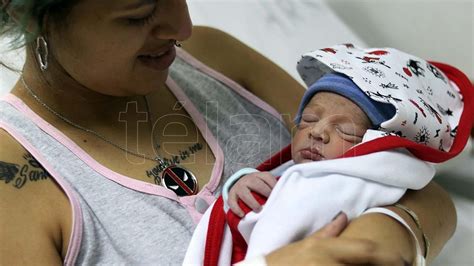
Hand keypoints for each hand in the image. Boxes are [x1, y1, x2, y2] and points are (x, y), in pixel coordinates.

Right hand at [228, 171, 276, 216]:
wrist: (241, 184)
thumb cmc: (258, 187)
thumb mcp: (265, 183)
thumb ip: (273, 188)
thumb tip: (283, 198)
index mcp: (259, 175)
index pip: (268, 178)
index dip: (274, 187)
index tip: (279, 196)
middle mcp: (248, 179)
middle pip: (256, 184)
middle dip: (264, 193)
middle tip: (270, 203)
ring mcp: (239, 187)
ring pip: (244, 193)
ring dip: (252, 202)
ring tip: (258, 210)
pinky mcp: (231, 195)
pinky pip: (232, 202)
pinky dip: (236, 209)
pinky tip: (242, 215)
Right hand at [266, 212, 407, 264]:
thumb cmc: (281, 262)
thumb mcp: (304, 244)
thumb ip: (328, 232)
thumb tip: (344, 216)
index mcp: (325, 249)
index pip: (365, 250)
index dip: (388, 256)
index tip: (404, 259)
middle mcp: (329, 263)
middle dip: (384, 265)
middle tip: (403, 264)